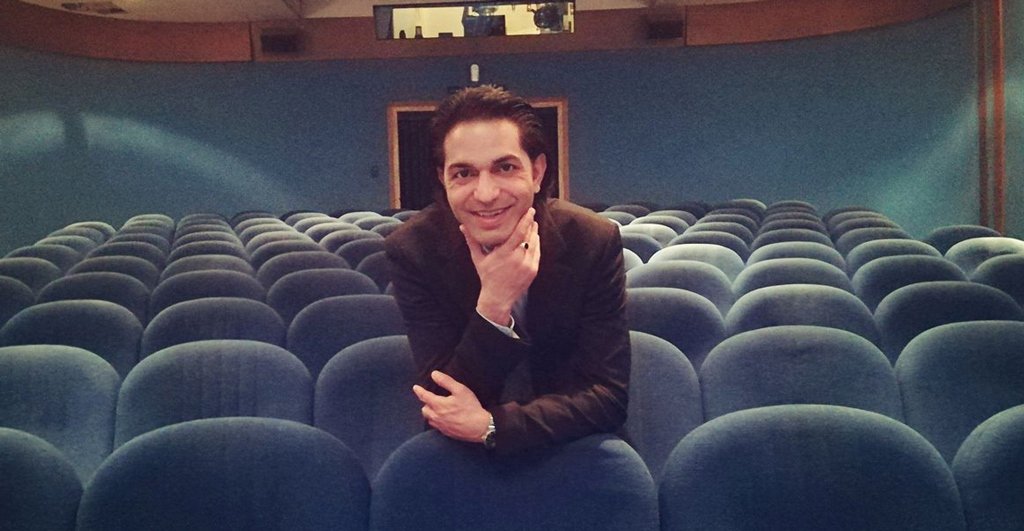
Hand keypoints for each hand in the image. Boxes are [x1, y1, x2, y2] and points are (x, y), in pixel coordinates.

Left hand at [412, 371, 491, 442]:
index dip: (419, 391)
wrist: (479, 427)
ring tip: (434, 408)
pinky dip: (436, 421)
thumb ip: (446, 381)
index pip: (424, 397)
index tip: (415, 387)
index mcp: (439, 405)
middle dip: (425, 403)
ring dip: (429, 412)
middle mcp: (437, 417)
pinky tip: (442, 419)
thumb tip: (434, 374)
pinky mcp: (446, 433)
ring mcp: (441, 426)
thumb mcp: (460, 390)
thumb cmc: (470, 407)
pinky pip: (436, 426)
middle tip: (429, 399)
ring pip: (429, 419)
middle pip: (424, 409)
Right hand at [462, 208, 540, 324]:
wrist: (498, 297)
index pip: (518, 233)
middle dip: (530, 223)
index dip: (525, 220)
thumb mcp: (478, 258)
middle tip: (530, 213)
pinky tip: (534, 238)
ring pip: (534, 243)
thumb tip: (462, 226)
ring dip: (534, 232)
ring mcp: (527, 265)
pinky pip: (537, 253)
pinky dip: (536, 244)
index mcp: (504, 253)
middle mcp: (517, 259)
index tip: (529, 210)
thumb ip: (472, 241)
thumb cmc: (487, 276)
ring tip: (533, 224)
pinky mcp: (533, 270)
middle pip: (528, 235)